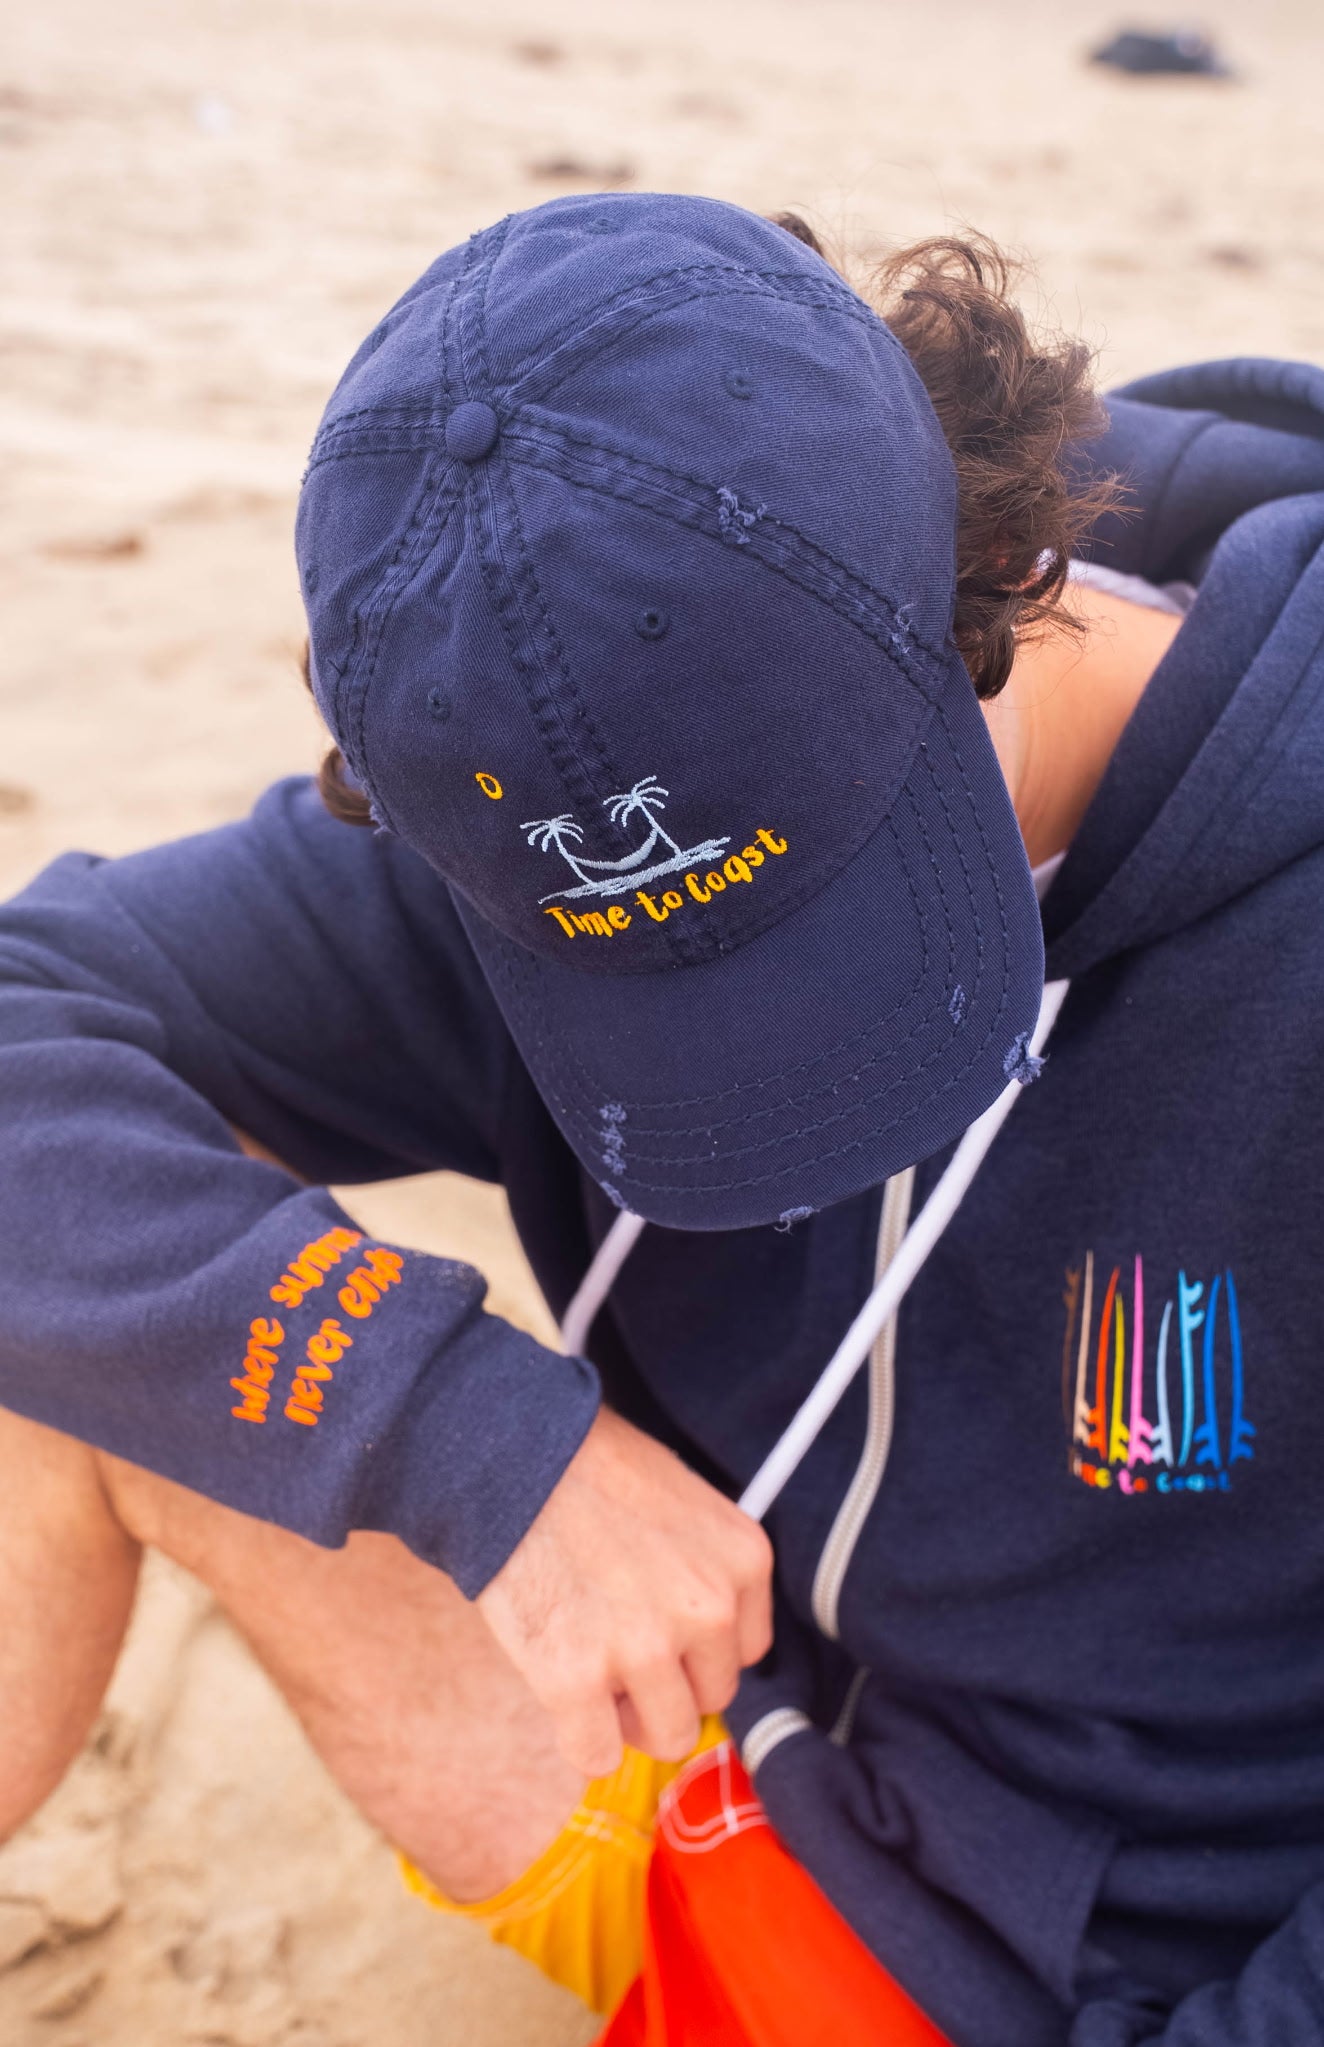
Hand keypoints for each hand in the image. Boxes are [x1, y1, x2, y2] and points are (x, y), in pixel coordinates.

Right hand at [477, 1408, 772, 1777]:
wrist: (510, 1453)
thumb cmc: (588, 1465)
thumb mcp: (681, 1499)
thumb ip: (703, 1568)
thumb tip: (698, 1638)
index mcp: (743, 1560)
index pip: (744, 1649)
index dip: (696, 1646)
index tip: (659, 1626)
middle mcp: (708, 1609)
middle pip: (711, 1697)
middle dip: (666, 1684)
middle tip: (615, 1646)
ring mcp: (645, 1649)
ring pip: (666, 1736)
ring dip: (627, 1717)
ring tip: (589, 1666)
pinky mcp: (577, 1680)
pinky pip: (597, 1756)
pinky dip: (581, 1740)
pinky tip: (561, 1695)